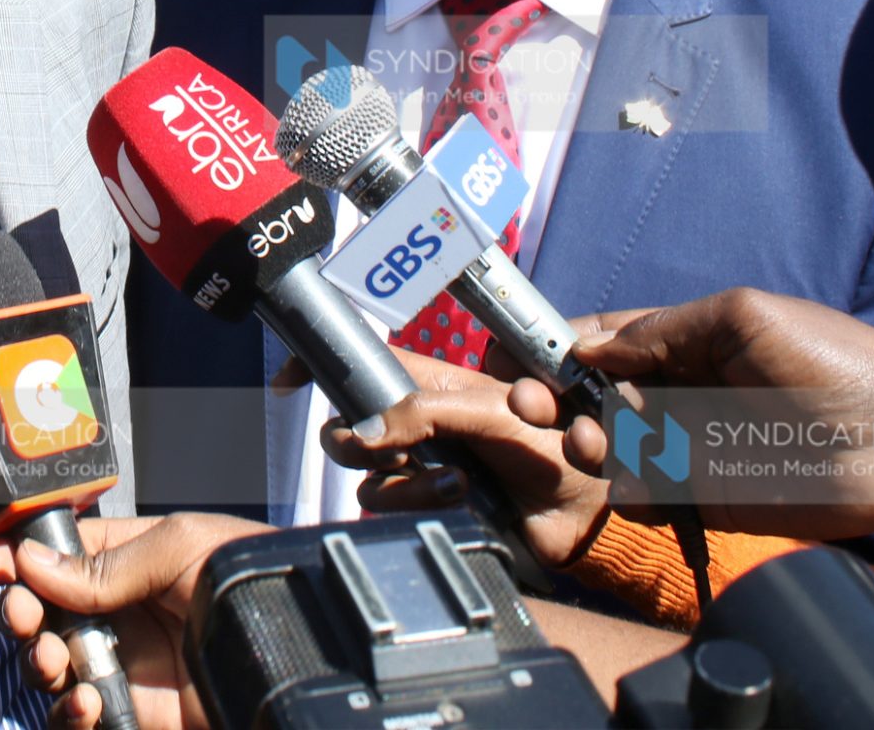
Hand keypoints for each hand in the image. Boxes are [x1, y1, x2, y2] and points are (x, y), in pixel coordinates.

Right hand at [0, 513, 267, 729]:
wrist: (303, 648)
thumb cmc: (253, 580)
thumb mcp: (182, 547)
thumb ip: (108, 563)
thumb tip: (36, 565)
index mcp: (129, 558)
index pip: (56, 554)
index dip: (13, 558)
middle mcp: (119, 611)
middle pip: (41, 611)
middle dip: (18, 611)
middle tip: (21, 615)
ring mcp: (124, 664)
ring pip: (49, 667)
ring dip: (37, 663)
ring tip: (52, 660)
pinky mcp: (134, 713)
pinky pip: (79, 718)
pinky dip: (71, 715)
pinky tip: (88, 704)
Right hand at [313, 346, 610, 567]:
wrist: (583, 510)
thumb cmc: (551, 446)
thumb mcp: (489, 410)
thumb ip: (422, 412)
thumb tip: (362, 435)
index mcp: (431, 384)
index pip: (363, 364)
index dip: (323, 364)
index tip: (291, 376)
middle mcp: (418, 424)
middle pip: (348, 426)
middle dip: (355, 441)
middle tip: (391, 449)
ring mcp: (422, 466)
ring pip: (367, 474)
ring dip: (406, 481)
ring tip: (457, 480)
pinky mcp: (429, 506)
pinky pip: (389, 506)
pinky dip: (420, 502)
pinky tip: (462, 496)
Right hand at [531, 289, 873, 546]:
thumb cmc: (832, 360)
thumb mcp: (741, 316)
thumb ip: (661, 329)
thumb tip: (589, 344)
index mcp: (682, 344)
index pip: (599, 340)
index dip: (550, 345)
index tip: (507, 351)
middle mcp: (677, 395)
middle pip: (588, 396)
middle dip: (548, 395)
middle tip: (529, 402)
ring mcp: (687, 449)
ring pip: (606, 447)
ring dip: (580, 440)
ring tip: (586, 437)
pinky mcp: (704, 499)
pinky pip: (641, 498)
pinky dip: (620, 488)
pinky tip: (621, 475)